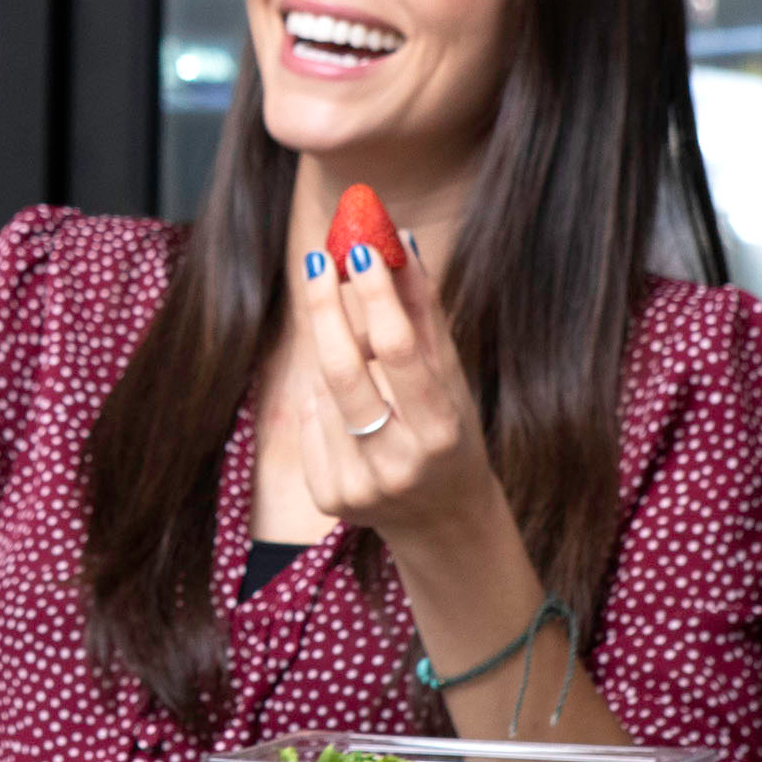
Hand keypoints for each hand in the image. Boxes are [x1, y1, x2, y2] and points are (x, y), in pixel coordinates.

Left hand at [291, 230, 508, 565]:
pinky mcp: (327, 498)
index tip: (359, 250)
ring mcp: (357, 486)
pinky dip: (326, 399)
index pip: (398, 352)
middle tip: (318, 259)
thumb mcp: (450, 378)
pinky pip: (311, 420)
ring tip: (358, 350)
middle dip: (326, 308)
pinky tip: (352, 411)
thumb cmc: (451, 432)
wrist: (442, 520)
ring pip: (322, 390)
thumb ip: (423, 314)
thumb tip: (400, 241)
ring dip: (335, 356)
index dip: (375, 297)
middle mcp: (396, 465)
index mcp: (439, 433)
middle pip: (343, 371)